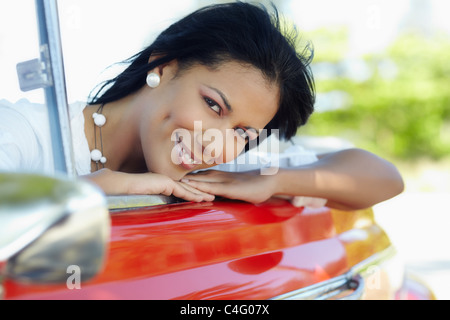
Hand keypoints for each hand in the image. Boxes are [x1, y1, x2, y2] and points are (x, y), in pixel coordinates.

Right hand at [84, 168, 214, 202]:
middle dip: (201, 190)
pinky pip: (182, 191)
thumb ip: (155, 198)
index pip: (182, 186)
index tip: (203, 194)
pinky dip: (192, 196)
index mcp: (163, 181)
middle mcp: (167, 179)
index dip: (193, 190)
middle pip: (188, 186)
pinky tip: (201, 199)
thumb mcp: (146, 196)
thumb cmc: (130, 192)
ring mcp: (167, 179)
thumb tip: (158, 207)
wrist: (122, 186)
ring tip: (212, 198)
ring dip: (200, 194)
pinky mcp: (166, 183)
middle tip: (213, 195)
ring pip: (188, 188)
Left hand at [182, 170, 276, 203]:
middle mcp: (222, 177)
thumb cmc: (258, 184)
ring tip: (174, 181)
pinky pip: (215, 188)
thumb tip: (220, 194)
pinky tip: (194, 187)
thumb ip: (229, 190)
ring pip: (204, 181)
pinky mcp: (233, 189)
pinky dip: (204, 187)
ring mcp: (227, 182)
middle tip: (167, 177)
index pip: (202, 176)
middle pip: (199, 176)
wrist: (273, 180)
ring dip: (190, 181)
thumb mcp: (240, 188)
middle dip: (184, 178)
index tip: (174, 177)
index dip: (189, 176)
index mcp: (223, 177)